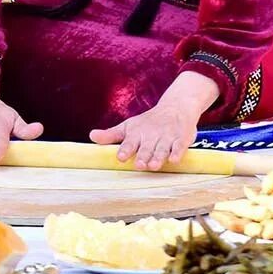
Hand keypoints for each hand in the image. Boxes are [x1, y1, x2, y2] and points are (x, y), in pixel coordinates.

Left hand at [88, 71, 218, 170]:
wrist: (175, 107)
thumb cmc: (147, 122)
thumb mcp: (128, 126)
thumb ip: (111, 135)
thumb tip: (91, 136)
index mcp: (136, 133)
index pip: (129, 142)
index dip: (125, 150)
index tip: (121, 157)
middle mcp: (151, 135)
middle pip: (146, 147)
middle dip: (143, 156)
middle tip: (139, 165)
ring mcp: (167, 137)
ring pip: (162, 148)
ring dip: (158, 157)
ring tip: (154, 166)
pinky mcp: (181, 139)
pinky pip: (179, 146)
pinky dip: (177, 153)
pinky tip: (174, 160)